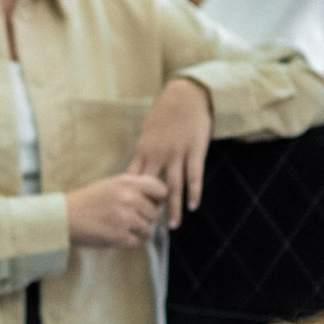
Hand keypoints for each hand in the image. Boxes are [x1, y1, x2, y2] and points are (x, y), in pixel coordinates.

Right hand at [66, 173, 168, 249]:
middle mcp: (129, 198)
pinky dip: (128, 240)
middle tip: (130, 218)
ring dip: (137, 230)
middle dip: (145, 217)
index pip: (160, 189)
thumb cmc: (87, 200)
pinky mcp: (121, 235)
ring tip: (121, 226)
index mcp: (127, 182)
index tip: (151, 203)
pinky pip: (137, 241)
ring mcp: (126, 218)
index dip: (158, 198)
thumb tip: (155, 197)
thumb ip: (133, 186)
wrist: (66, 217)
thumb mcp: (110, 184)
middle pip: (155, 212)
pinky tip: (115, 234)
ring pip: (147, 228)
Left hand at [126, 77, 212, 227]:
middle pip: (151, 188)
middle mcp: (158, 155)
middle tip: (149, 228)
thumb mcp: (148, 132)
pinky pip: (194, 175)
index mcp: (144, 151)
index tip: (129, 215)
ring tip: (173, 226)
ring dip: (173, 207)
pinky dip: (194, 192)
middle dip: (150, 208)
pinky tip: (194, 206)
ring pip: (173, 186)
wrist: (185, 95)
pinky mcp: (194, 151)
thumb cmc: (165, 113)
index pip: (134, 180)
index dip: (132, 198)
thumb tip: (136, 172)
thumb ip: (143, 153)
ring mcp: (177, 154)